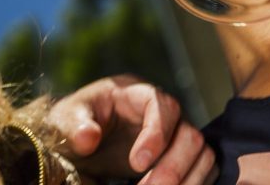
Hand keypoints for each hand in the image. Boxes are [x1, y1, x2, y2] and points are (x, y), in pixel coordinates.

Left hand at [46, 75, 214, 184]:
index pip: (163, 106)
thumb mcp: (65, 120)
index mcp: (136, 94)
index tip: (136, 163)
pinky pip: (202, 172)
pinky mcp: (183, 158)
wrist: (80, 144)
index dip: (156, 135)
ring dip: (185, 181)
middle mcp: (165, 113)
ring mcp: (178, 135)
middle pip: (190, 136)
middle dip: (173, 168)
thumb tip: (87, 137)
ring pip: (203, 156)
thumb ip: (75, 125)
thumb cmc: (74, 124)